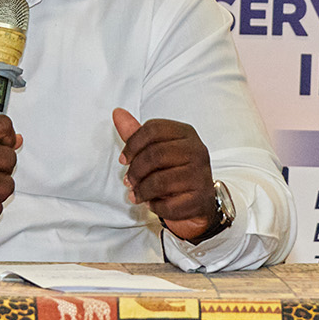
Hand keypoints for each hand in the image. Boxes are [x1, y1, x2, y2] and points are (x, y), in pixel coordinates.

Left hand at [113, 107, 216, 240]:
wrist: (198, 199)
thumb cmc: (174, 170)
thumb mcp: (156, 149)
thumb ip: (136, 133)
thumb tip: (118, 113)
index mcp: (185, 133)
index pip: (153, 129)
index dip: (132, 144)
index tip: (123, 159)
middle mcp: (196, 150)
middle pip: (155, 154)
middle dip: (135, 171)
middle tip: (128, 181)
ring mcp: (200, 175)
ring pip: (160, 181)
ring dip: (142, 191)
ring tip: (137, 194)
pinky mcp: (199, 198)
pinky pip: (168, 204)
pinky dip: (154, 206)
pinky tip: (153, 204)